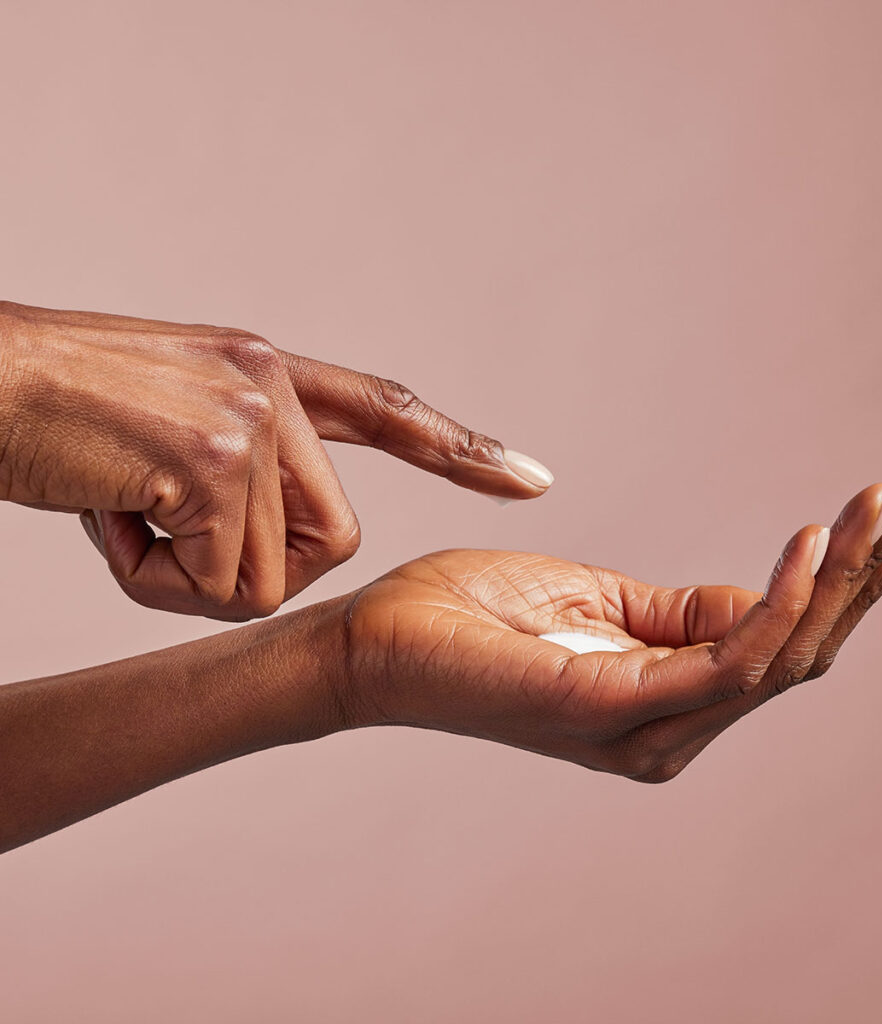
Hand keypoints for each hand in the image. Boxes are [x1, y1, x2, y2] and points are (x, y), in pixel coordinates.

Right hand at [0, 300, 552, 619]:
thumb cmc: (56, 412)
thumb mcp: (169, 419)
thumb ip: (238, 465)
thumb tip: (267, 549)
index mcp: (267, 371)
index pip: (388, 412)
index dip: (462, 449)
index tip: (531, 478)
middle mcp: (272, 385)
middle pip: (331, 543)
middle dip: (250, 568)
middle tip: (163, 525)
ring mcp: (251, 420)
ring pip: (267, 578)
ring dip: (181, 575)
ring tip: (117, 507)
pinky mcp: (216, 462)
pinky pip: (216, 585)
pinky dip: (148, 580)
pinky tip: (104, 512)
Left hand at [335, 481, 881, 779]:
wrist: (374, 640)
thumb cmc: (470, 616)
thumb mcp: (595, 598)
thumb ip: (680, 613)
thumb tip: (766, 596)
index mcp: (663, 699)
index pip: (780, 642)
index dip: (839, 577)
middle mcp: (669, 728)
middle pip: (799, 653)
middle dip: (864, 576)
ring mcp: (645, 728)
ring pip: (781, 657)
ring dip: (840, 580)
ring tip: (881, 506)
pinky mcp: (612, 710)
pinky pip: (726, 663)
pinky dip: (776, 604)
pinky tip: (808, 546)